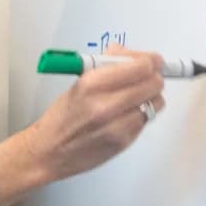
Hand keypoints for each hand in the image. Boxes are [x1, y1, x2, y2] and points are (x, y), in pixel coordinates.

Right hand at [24, 47, 166, 181]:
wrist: (50, 151)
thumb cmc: (62, 117)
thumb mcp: (79, 82)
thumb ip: (107, 65)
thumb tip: (129, 54)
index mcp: (92, 83)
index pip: (140, 66)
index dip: (150, 61)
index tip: (152, 60)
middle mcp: (106, 104)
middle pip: (153, 83)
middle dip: (153, 77)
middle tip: (146, 77)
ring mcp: (117, 125)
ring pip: (155, 102)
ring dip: (150, 97)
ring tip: (135, 97)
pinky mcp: (124, 141)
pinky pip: (146, 120)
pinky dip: (142, 114)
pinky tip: (127, 114)